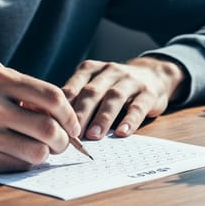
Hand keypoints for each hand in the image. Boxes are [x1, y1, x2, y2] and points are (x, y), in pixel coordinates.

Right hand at [0, 67, 80, 173]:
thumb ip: (25, 93)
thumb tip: (64, 117)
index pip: (51, 96)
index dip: (69, 114)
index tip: (73, 124)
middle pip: (49, 128)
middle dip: (64, 140)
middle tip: (63, 143)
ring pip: (37, 152)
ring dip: (45, 154)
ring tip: (40, 149)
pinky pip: (18, 165)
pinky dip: (25, 163)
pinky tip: (17, 154)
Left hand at [62, 56, 186, 139]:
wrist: (153, 74)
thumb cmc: (114, 86)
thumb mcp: (94, 85)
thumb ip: (76, 99)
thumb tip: (50, 121)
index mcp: (90, 69)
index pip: (74, 87)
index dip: (63, 107)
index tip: (54, 125)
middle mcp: (109, 71)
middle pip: (92, 92)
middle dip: (80, 114)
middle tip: (71, 134)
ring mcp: (130, 80)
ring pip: (114, 98)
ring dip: (102, 118)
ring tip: (94, 136)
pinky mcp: (148, 92)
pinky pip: (138, 106)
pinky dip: (130, 120)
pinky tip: (122, 133)